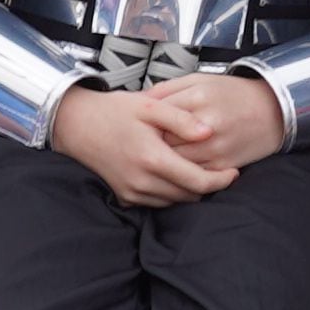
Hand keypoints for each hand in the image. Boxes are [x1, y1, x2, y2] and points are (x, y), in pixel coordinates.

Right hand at [49, 88, 236, 207]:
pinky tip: (174, 175)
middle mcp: (142, 182)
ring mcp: (132, 193)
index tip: (234, 172)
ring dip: (190, 190)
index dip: (221, 180)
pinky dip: (171, 193)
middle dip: (208, 186)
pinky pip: (158, 203)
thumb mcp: (150, 106)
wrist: (76, 125)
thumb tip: (209, 132)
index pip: (198, 182)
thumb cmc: (114, 111)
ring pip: (175, 202)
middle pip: (190, 196)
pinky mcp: (125, 197)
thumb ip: (182, 119)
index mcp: (152, 159)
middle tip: (219, 169)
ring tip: (198, 171)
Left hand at [143, 70, 286, 174]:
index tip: (139, 126)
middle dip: (151, 143)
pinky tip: (176, 165)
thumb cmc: (232, 94)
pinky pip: (192, 175)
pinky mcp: (223, 165)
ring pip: (175, 162)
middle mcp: (206, 124)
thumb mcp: (199, 80)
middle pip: (162, 141)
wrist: (273, 111)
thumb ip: (167, 89)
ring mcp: (215, 147)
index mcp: (198, 98)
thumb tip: (138, 100)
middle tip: (143, 143)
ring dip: (163, 161)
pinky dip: (181, 172)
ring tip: (157, 155)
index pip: (157, 115)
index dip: (144, 123)